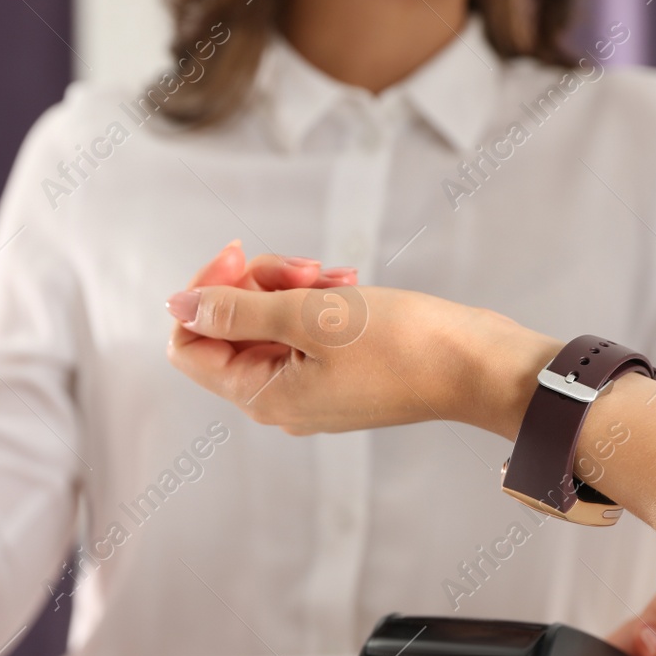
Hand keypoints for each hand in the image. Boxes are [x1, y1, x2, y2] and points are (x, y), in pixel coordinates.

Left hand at [165, 269, 559, 437]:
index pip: (189, 346)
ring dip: (291, 284)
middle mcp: (277, 398)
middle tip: (304, 267)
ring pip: (267, 319)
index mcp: (261, 396)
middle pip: (228, 328)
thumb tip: (177, 306)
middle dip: (256, 283)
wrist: (477, 365)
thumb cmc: (402, 346)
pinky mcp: (337, 367)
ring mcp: (308, 384)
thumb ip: (237, 310)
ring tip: (336, 276)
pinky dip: (317, 298)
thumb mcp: (310, 316)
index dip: (202, 294)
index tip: (236, 256)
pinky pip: (303, 326)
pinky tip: (350, 283)